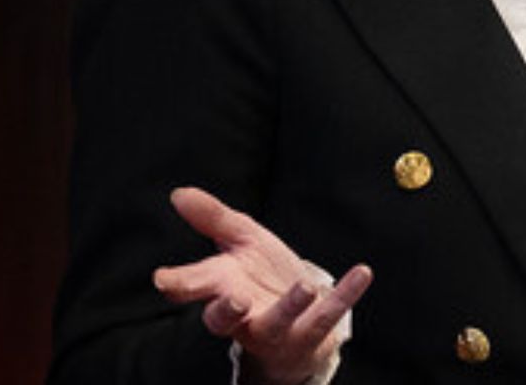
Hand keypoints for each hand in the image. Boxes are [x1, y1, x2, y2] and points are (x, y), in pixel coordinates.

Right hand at [152, 187, 372, 384]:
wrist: (298, 319)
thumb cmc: (261, 279)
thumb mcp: (240, 242)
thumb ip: (212, 219)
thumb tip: (179, 194)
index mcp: (220, 290)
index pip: (192, 288)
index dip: (177, 285)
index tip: (163, 280)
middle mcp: (244, 315)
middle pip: (224, 318)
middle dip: (224, 311)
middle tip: (230, 299)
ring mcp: (278, 327)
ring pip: (276, 322)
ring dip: (289, 307)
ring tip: (304, 287)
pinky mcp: (311, 332)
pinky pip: (329, 314)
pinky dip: (346, 295)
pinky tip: (362, 272)